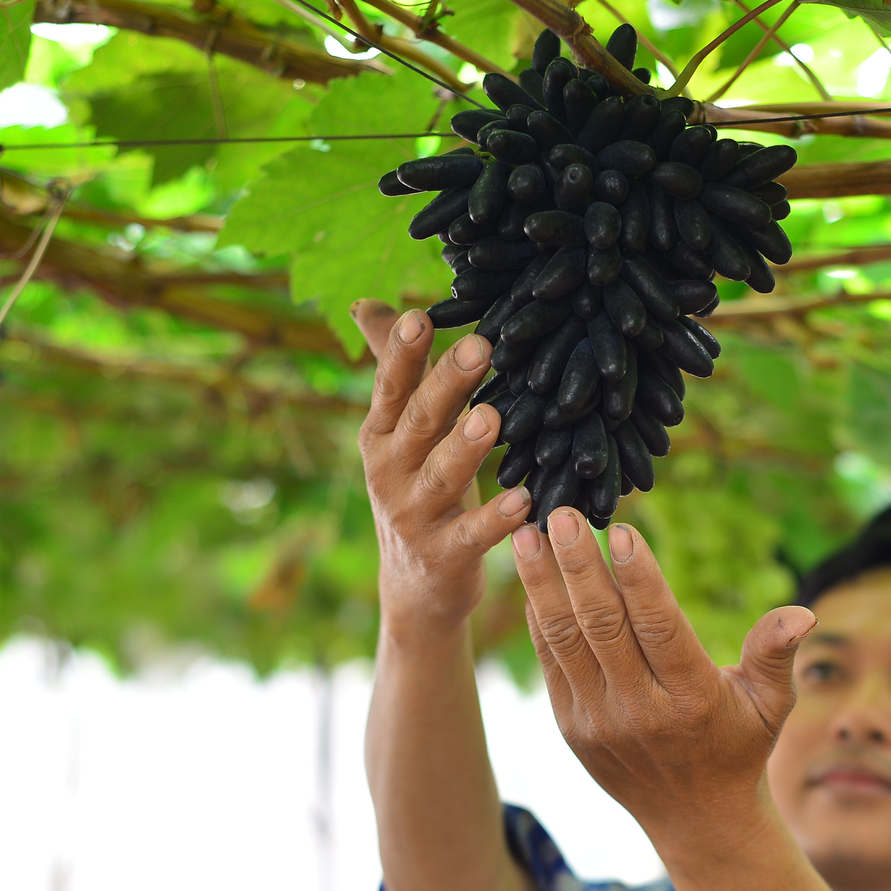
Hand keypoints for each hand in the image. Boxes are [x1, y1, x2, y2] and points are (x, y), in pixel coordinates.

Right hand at [353, 300, 533, 631]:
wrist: (415, 586)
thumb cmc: (417, 487)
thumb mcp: (398, 432)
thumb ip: (393, 367)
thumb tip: (366, 304)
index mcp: (381, 434)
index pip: (391, 386)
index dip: (402, 353)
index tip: (422, 316)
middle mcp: (389, 471)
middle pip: (419, 422)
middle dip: (446, 384)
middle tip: (480, 347)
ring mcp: (413, 516)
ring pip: (442, 476)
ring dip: (467, 448)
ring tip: (494, 419)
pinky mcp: (444, 555)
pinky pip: (472, 535)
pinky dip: (496, 520)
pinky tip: (524, 502)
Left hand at [511, 508, 816, 844]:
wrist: (694, 817)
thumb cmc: (739, 746)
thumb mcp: (770, 705)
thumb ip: (776, 654)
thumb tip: (804, 613)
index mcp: (690, 698)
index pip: (659, 628)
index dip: (638, 579)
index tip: (620, 530)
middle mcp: (639, 710)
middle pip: (602, 627)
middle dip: (577, 567)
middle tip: (561, 514)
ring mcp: (598, 721)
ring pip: (565, 640)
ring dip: (543, 584)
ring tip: (528, 534)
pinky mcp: (571, 727)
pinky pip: (552, 662)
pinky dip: (540, 618)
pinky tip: (532, 576)